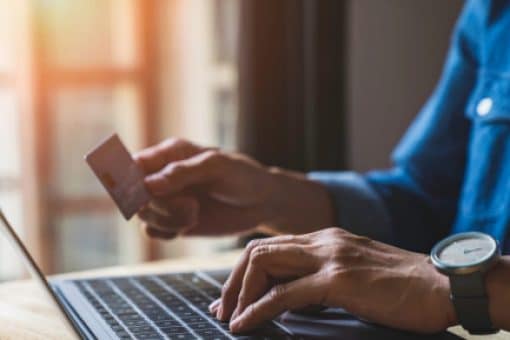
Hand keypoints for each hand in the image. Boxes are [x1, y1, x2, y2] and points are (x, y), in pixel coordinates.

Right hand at [134, 138, 332, 238]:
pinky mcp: (174, 221)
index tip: (142, 192)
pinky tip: (188, 226)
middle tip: (188, 207)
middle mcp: (163, 176)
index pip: (134, 163)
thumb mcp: (217, 167)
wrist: (262, 203)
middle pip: (135, 193)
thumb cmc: (243, 176)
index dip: (129, 178)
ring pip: (143, 214)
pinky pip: (153, 231)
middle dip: (157, 205)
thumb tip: (148, 184)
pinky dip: (166, 232)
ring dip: (165, 220)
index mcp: (170, 154)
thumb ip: (183, 172)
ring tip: (193, 215)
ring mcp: (168, 200)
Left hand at [211, 227, 455, 333]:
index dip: (244, 272)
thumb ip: (323, 277)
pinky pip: (284, 294)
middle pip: (258, 251)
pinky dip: (258, 309)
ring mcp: (330, 257)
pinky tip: (245, 324)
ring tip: (230, 318)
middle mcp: (323, 241)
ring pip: (265, 265)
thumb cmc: (402, 285)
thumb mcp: (355, 273)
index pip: (271, 247)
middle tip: (222, 309)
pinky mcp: (338, 279)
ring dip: (239, 293)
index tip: (233, 298)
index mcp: (326, 238)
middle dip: (233, 281)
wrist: (442, 285)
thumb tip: (293, 297)